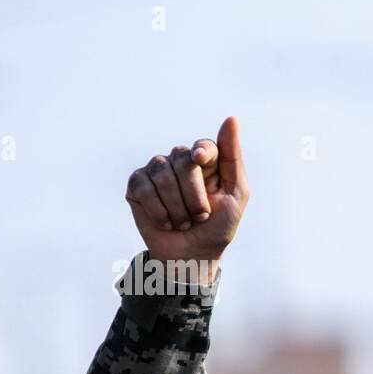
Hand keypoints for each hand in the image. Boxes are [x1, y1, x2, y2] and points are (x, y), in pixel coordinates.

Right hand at [124, 116, 249, 269]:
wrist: (192, 255)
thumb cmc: (218, 226)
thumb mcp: (236, 194)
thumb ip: (232, 157)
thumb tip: (231, 118)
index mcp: (205, 161)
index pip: (203, 146)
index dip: (202, 153)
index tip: (200, 160)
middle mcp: (179, 161)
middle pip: (182, 160)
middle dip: (194, 196)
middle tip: (201, 217)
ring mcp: (156, 171)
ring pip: (162, 174)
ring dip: (177, 207)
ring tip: (184, 222)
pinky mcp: (136, 185)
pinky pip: (143, 187)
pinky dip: (158, 210)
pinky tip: (166, 222)